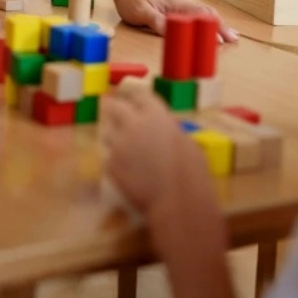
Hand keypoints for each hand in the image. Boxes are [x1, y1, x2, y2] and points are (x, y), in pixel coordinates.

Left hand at [102, 89, 211, 223]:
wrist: (177, 203)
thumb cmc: (191, 172)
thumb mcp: (187, 142)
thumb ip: (169, 130)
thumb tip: (163, 129)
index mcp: (155, 114)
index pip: (138, 94)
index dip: (133, 96)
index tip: (130, 97)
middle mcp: (132, 124)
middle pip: (113, 106)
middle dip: (112, 107)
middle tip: (112, 110)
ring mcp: (118, 144)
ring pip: (106, 133)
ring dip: (113, 136)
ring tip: (121, 146)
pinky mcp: (110, 164)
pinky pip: (108, 157)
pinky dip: (114, 160)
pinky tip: (125, 169)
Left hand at [114, 0, 237, 43]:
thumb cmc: (132, 1)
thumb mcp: (141, 13)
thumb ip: (156, 22)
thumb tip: (173, 32)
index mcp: (175, 5)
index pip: (198, 15)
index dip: (210, 27)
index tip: (220, 40)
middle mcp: (182, 4)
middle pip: (206, 14)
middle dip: (221, 26)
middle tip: (234, 40)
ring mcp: (181, 6)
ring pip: (205, 14)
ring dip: (218, 24)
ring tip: (231, 36)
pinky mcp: (179, 10)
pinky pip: (198, 15)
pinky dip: (210, 22)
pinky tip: (215, 28)